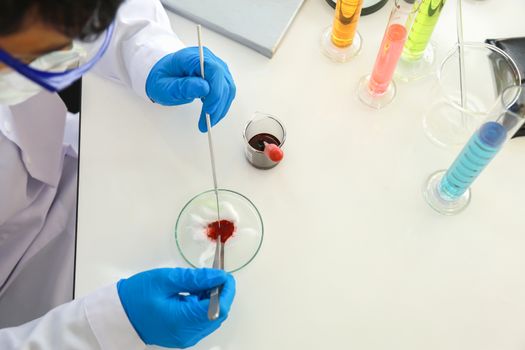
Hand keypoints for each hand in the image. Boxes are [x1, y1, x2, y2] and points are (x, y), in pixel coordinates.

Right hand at [117, 268, 235, 347]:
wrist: (118, 315)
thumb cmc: (137, 295)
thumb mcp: (166, 280)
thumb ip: (195, 278)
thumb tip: (219, 276)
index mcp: (182, 322)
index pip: (218, 308)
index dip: (226, 290)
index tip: (223, 274)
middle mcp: (187, 335)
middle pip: (217, 314)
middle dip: (219, 293)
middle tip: (210, 275)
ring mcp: (184, 338)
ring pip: (210, 318)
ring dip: (210, 299)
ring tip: (197, 283)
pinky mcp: (181, 336)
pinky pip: (200, 321)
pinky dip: (201, 306)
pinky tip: (191, 293)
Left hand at [145, 47, 235, 131]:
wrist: (162, 75)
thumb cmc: (162, 78)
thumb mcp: (165, 86)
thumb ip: (182, 86)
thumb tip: (204, 88)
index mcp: (193, 57)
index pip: (215, 71)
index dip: (216, 92)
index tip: (209, 110)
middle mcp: (208, 59)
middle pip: (224, 82)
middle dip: (217, 105)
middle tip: (206, 122)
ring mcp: (215, 67)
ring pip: (228, 89)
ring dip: (220, 108)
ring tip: (208, 121)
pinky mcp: (219, 77)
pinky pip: (226, 92)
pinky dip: (220, 106)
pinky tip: (211, 114)